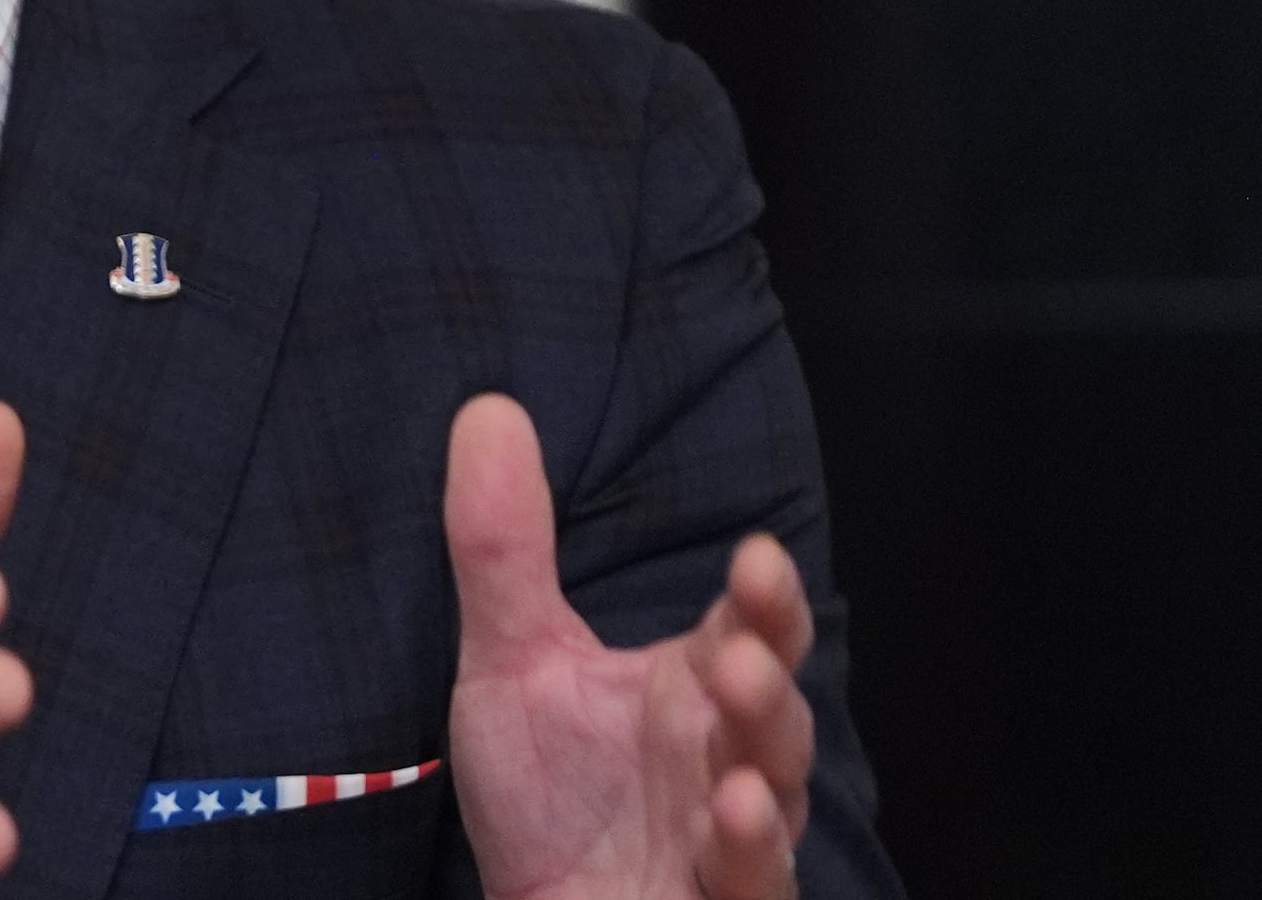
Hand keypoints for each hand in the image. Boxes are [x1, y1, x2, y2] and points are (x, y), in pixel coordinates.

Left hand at [444, 394, 815, 899]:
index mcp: (695, 689)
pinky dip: (752, 853)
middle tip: (742, 647)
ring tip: (737, 726)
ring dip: (763, 757)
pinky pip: (755, 885)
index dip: (763, 599)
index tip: (755, 555)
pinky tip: (733, 816)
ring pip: (775, 796)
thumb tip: (486, 409)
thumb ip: (504, 550)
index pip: (748, 628)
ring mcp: (733, 841)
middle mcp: (728, 759)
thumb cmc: (551, 800)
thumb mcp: (511, 665)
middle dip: (769, 674)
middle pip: (773, 710)